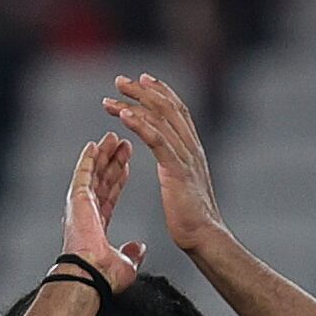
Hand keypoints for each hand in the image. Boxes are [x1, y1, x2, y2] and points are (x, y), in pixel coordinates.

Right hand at [61, 133, 143, 288]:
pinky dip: (89, 158)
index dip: (119, 178)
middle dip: (113, 161)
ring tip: (114, 138)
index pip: (110, 194)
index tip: (126, 165)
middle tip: (122, 144)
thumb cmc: (103, 274)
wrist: (91, 273)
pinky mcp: (77, 197)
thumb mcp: (125, 262)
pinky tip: (94, 145)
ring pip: (95, 172)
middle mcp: (87, 211)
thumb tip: (138, 249)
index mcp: (97, 223)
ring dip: (104, 155)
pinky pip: (84, 172)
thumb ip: (131, 253)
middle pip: (102, 178)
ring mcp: (81, 203)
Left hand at [106, 73, 222, 253]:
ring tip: (111, 97)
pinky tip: (123, 115)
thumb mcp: (186, 186)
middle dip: (142, 91)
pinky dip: (139, 124)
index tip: (143, 80)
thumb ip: (179, 170)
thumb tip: (173, 167)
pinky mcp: (176, 170)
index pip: (178, 111)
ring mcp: (185, 157)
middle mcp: (191, 147)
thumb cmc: (193, 219)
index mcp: (193, 150)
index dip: (161, 92)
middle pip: (167, 108)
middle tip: (120, 81)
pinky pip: (156, 140)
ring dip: (133, 105)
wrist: (205, 236)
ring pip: (159, 119)